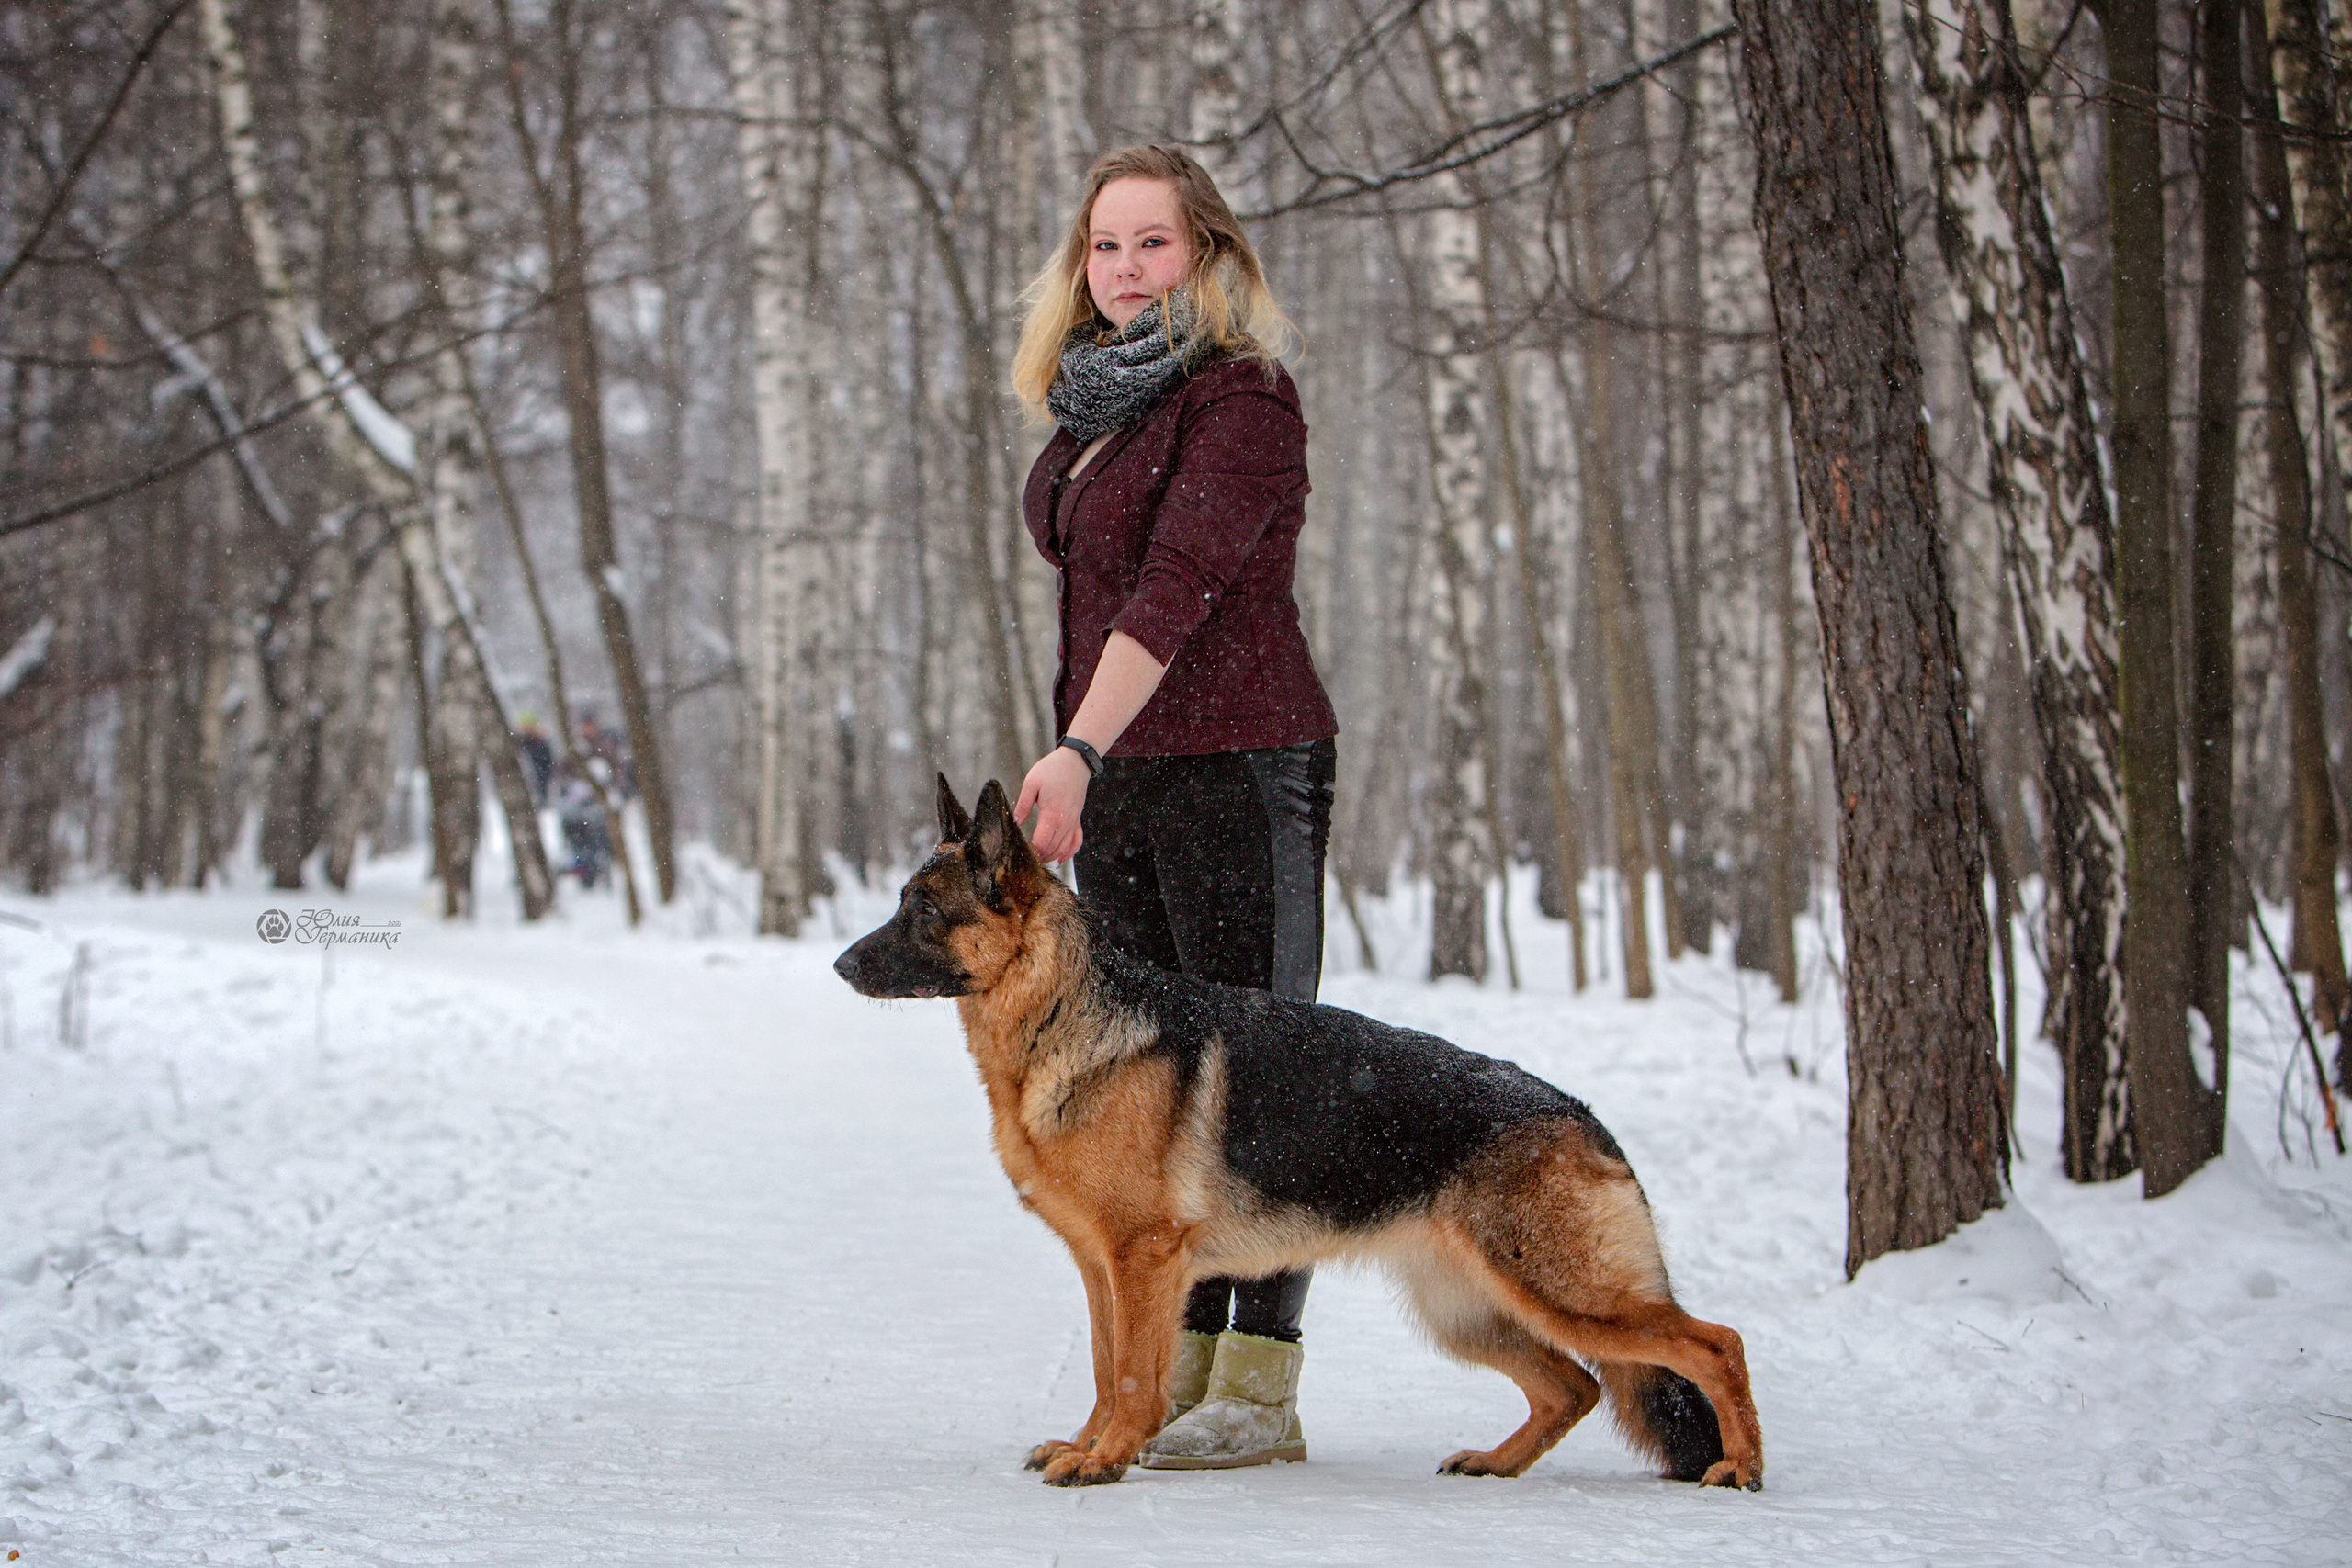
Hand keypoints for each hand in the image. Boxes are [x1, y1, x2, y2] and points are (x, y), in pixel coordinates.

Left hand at [1015, 745, 1092, 862]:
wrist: (1076, 761)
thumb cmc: (1052, 769)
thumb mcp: (1032, 783)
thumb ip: (1023, 805)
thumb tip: (1015, 822)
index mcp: (1052, 813)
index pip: (1042, 842)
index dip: (1032, 851)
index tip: (1021, 852)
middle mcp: (1065, 820)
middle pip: (1052, 848)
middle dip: (1039, 856)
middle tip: (1026, 858)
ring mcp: (1073, 821)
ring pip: (1064, 848)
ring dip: (1051, 856)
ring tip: (1038, 860)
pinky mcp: (1077, 818)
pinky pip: (1077, 841)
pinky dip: (1070, 853)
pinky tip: (1061, 859)